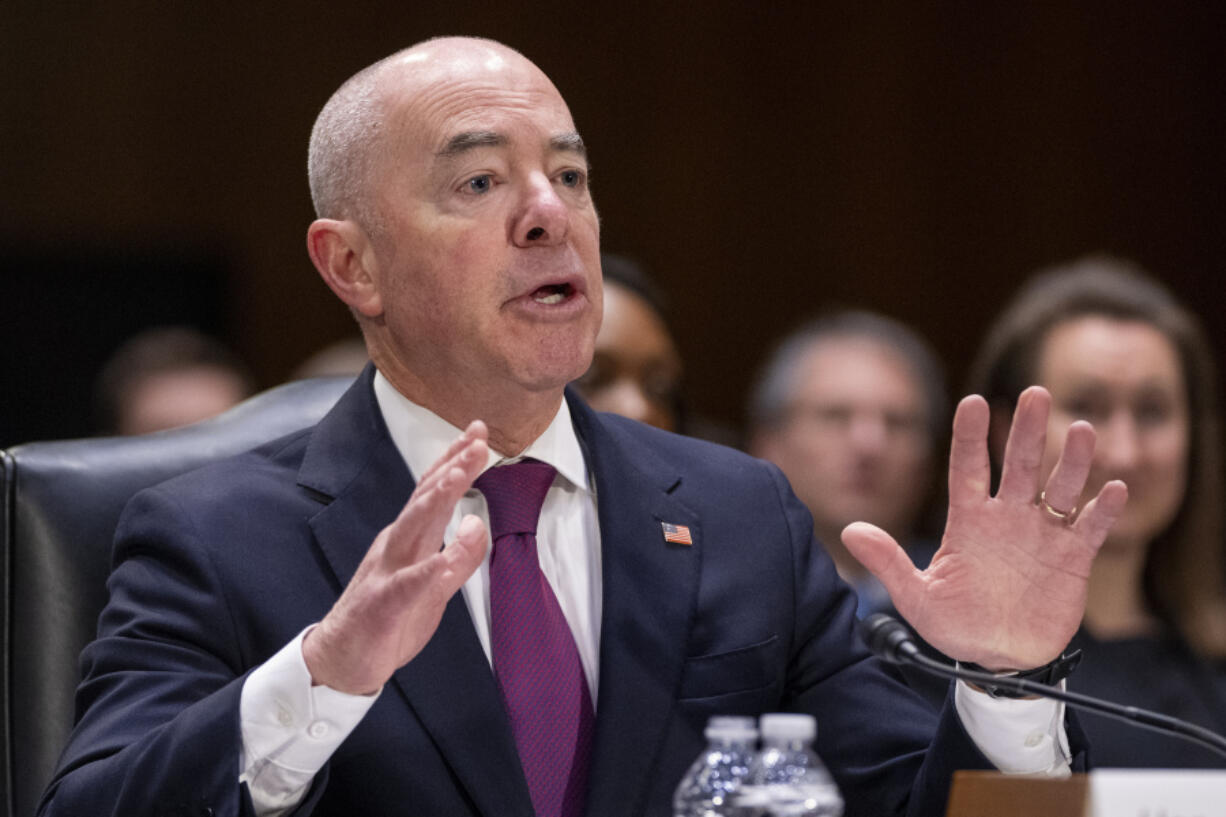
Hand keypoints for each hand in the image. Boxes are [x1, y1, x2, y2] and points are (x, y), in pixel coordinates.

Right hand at [303, 420, 489, 693]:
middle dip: (451, 468)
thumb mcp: (437, 588)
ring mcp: (386, 573)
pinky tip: (444, 561)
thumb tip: (477, 521)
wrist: (341, 661)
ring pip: (411, 531)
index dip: (456, 461)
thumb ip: (461, 556)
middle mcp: (396, 547)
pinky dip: (426, 572)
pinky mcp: (382, 606)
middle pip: (424, 500)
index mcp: (409, 539)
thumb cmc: (389, 619)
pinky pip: (406, 587)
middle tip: (477, 440)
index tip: (479, 432)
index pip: (433, 492)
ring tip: (458, 477)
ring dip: (434, 502)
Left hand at [843, 386, 1127, 669]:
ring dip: (1073, 461)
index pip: (967, 468)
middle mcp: (1007, 517)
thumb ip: (888, 562)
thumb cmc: (954, 625)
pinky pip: (1090, 528)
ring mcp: (1042, 534)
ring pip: (1060, 488)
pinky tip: (1112, 489)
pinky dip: (1102, 511)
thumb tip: (848, 531)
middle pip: (1019, 465)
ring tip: (1083, 430)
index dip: (970, 436)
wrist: (998, 659)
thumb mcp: (916, 596)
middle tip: (1036, 393)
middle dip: (1028, 431)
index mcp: (968, 520)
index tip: (973, 401)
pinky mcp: (1073, 558)